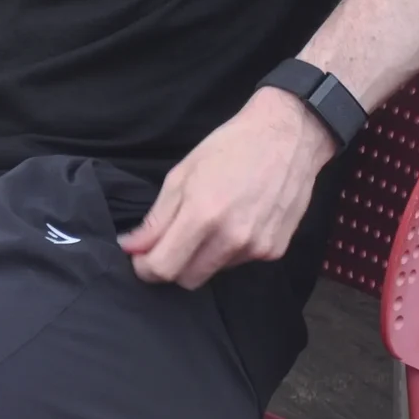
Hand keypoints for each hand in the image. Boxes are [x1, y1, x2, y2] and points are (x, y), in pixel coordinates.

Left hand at [119, 86, 336, 288]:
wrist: (286, 138)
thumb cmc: (229, 148)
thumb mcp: (181, 175)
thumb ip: (156, 218)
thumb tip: (131, 246)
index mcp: (203, 216)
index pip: (164, 267)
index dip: (145, 268)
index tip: (140, 258)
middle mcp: (232, 238)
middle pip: (188, 280)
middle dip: (172, 266)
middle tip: (170, 242)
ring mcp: (257, 248)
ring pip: (214, 272)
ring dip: (202, 258)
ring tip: (210, 222)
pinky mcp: (275, 251)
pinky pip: (239, 263)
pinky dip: (229, 251)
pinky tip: (236, 221)